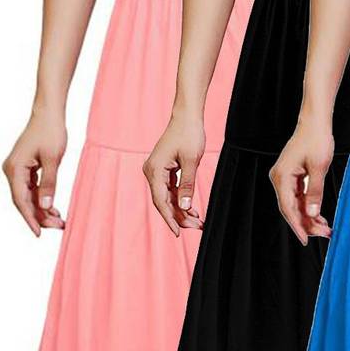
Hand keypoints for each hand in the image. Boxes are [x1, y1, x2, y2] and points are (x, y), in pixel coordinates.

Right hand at [2, 111, 67, 235]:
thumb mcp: (53, 160)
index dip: (30, 219)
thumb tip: (45, 207)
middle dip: (40, 217)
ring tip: (60, 221)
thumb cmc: (50, 132)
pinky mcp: (25, 169)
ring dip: (42, 210)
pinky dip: (42, 200)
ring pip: (28, 197)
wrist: (48, 113)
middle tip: (60, 227)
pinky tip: (54, 209)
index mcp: (14, 169)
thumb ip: (49, 184)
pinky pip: (31, 190)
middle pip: (23, 201)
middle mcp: (12, 171)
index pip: (21, 201)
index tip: (39, 234)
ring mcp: (17, 170)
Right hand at [142, 112, 205, 236]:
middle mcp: (152, 172)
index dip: (170, 219)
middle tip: (197, 227)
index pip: (161, 201)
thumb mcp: (192, 161)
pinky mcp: (163, 170)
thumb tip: (184, 208)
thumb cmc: (189, 134)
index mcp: (154, 170)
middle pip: (164, 202)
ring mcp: (156, 172)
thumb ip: (187, 186)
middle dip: (180, 217)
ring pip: (167, 198)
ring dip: (181, 210)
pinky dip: (180, 200)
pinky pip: (170, 191)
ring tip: (197, 221)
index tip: (179, 233)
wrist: (187, 117)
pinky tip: (192, 210)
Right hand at [269, 118, 334, 245]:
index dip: (298, 226)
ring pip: (295, 206)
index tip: (306, 240)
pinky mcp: (292, 178)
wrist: (315, 122)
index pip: (288, 208)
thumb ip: (314, 193)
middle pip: (290, 209)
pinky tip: (320, 217)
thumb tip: (311, 215)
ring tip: (326, 228)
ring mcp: (284, 179)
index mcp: (282, 177)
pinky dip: (308, 208)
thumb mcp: (319, 167)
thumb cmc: (317, 139)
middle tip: (325, 234)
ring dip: (309, 218)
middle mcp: (279, 179)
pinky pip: (298, 198)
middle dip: (307, 224)